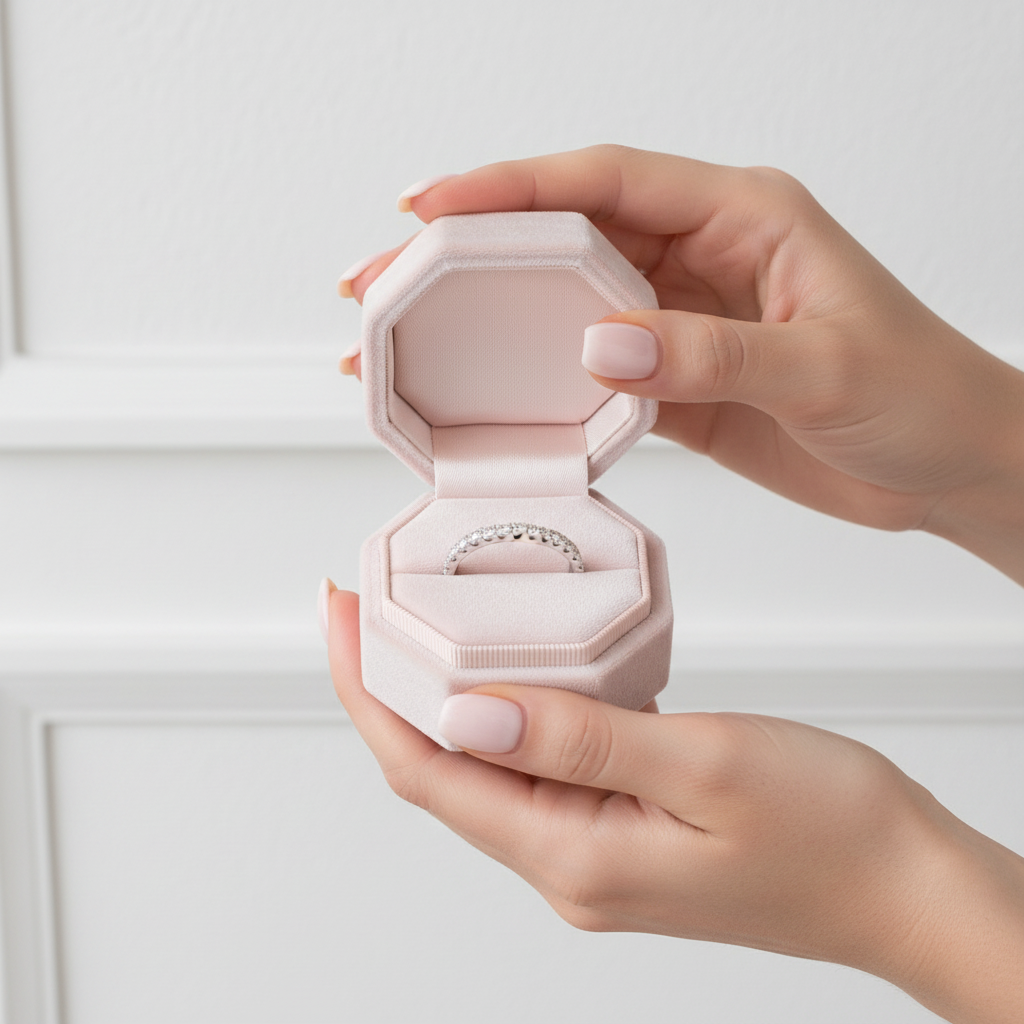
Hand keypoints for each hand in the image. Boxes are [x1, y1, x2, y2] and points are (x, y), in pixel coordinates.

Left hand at [326, 585, 1023, 1023]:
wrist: (904, 882)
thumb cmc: (829, 830)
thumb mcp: (703, 764)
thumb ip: (579, 739)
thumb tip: (466, 710)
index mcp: (574, 855)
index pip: (426, 772)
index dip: (367, 692)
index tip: (338, 614)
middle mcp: (570, 865)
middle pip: (442, 771)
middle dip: (389, 688)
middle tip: (365, 604)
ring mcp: (596, 852)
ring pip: (487, 768)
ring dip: (444, 699)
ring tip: (420, 625)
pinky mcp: (624, 833)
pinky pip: (540, 768)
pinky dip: (509, 714)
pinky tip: (513, 671)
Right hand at [339, 146, 1023, 583]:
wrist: (949, 468)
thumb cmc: (921, 395)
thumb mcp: (824, 366)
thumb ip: (710, 354)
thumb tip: (598, 348)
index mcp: (742, 216)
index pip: (606, 181)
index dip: (511, 186)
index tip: (430, 205)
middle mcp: (700, 258)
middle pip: (564, 239)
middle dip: (470, 255)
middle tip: (384, 280)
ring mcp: (682, 322)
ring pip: (567, 306)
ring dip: (492, 323)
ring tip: (413, 340)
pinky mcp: (677, 384)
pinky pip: (592, 375)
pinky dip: (540, 385)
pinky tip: (491, 398)